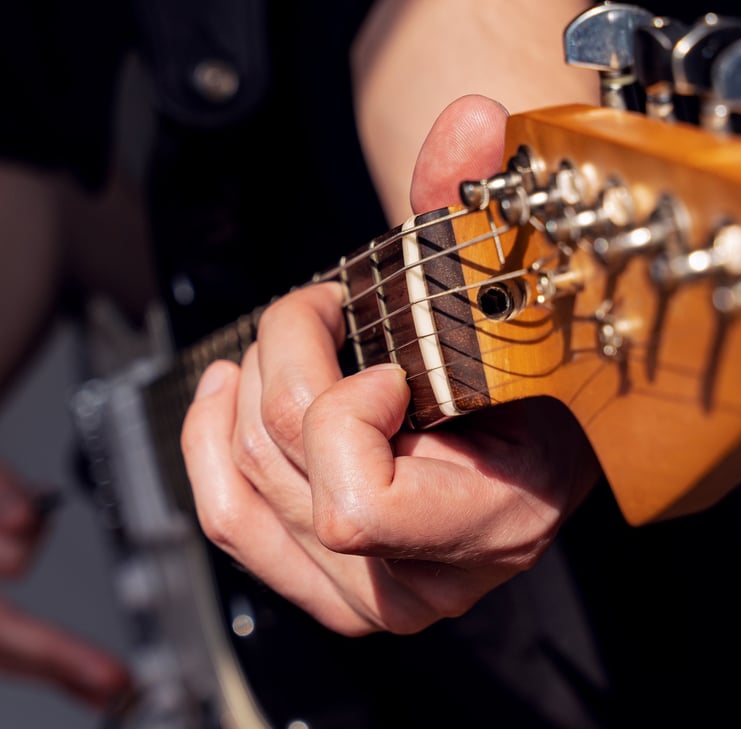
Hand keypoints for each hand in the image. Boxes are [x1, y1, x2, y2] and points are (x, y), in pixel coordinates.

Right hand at [0, 400, 128, 705]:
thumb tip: (22, 519)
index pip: (5, 558)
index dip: (31, 527)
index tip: (39, 503)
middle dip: (56, 657)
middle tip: (110, 677)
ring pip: (2, 657)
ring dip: (57, 673)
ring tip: (110, 691)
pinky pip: (3, 654)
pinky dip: (45, 668)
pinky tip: (82, 684)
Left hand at [181, 95, 600, 635]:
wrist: (530, 435)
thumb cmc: (525, 373)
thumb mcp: (506, 293)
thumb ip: (475, 209)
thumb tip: (469, 122)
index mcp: (494, 521)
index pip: (357, 506)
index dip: (346, 412)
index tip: (385, 363)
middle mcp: (427, 581)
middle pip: (287, 469)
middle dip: (287, 359)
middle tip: (320, 311)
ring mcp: (371, 594)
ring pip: (246, 484)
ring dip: (252, 387)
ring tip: (289, 339)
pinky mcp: (325, 586)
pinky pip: (227, 520)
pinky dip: (209, 441)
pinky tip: (227, 390)